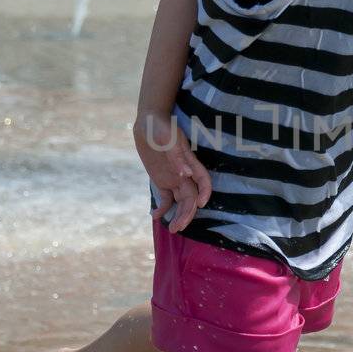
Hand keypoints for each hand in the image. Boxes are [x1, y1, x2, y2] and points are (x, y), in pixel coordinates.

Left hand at [133, 110, 212, 234]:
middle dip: (187, 214)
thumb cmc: (161, 126)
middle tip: (178, 228)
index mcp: (189, 162)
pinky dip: (162, 208)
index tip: (200, 204)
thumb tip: (185, 174)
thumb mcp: (168, 139)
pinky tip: (156, 216)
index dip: (204, 193)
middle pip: (191, 197)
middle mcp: (184, 173)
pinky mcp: (161, 179)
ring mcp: (173, 178)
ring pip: (180, 201)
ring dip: (178, 215)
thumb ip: (177, 157)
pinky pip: (165, 198)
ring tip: (172, 229)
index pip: (203, 181)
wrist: (147, 122)